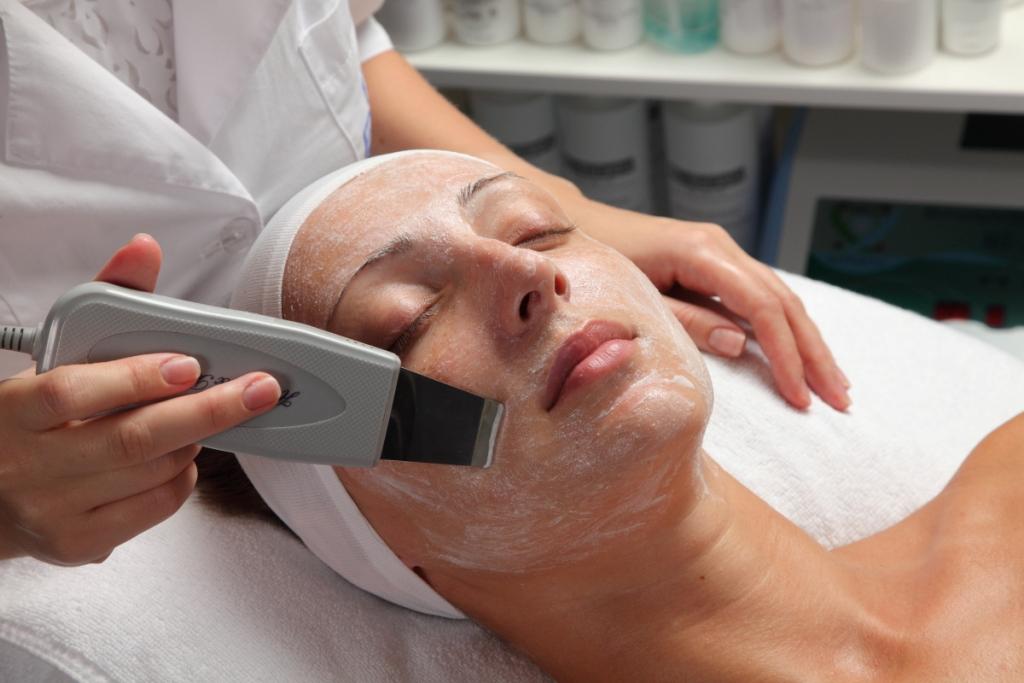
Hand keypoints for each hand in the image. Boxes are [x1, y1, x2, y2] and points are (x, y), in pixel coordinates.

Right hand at [0, 235, 280, 564]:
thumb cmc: (33, 417)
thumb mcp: (55, 355)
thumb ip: (104, 299)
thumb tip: (144, 248)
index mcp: (14, 411)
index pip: (71, 394)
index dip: (133, 378)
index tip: (187, 363)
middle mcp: (29, 467)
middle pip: (130, 441)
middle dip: (206, 411)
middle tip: (259, 389)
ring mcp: (53, 512)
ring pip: (150, 474)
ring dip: (195, 439)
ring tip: (205, 412)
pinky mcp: (80, 543)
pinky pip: (155, 508)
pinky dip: (184, 476)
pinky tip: (182, 455)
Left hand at [581, 209, 850, 411]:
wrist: (576, 226)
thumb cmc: (599, 263)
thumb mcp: (637, 301)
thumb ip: (687, 322)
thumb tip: (741, 346)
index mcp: (702, 253)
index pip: (763, 308)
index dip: (786, 355)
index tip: (800, 395)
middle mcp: (721, 247)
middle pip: (785, 302)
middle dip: (813, 353)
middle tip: (839, 398)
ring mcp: (722, 252)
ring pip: (781, 298)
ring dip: (809, 342)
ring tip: (833, 384)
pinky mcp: (716, 263)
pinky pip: (762, 297)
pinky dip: (786, 328)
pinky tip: (802, 355)